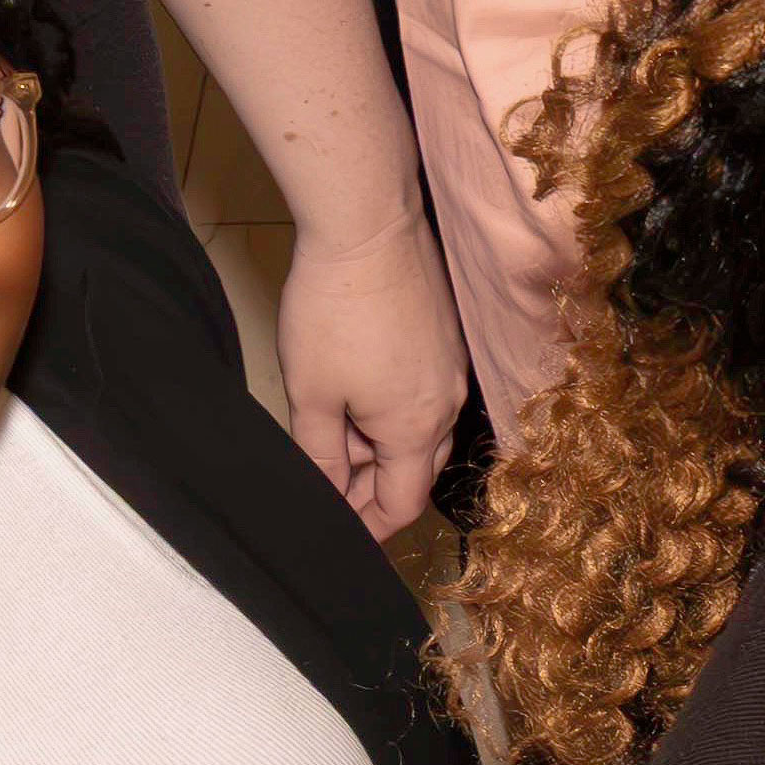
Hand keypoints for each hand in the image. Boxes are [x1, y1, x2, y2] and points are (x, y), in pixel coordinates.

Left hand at [265, 217, 468, 538]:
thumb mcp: (312, 395)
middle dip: (375, 489)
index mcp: (417, 428)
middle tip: (331, 492)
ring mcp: (453, 367)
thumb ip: (321, 457)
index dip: (369, 528)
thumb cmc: (333, 310)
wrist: (368, 227)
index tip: (340, 538)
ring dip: (384, 448)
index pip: (402, 504)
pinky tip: (358, 395)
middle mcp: (448, 402)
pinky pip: (427, 394)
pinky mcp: (447, 336)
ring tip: (335, 440)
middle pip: (417, 471)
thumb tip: (329, 497)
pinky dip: (396, 411)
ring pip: (422, 430)